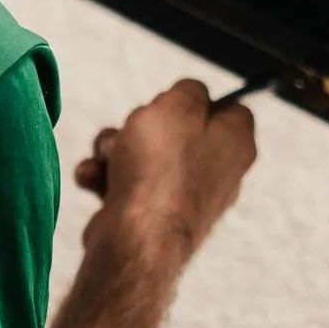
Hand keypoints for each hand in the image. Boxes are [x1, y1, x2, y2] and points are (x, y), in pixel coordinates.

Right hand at [76, 78, 257, 266]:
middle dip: (142, 125)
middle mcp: (218, 173)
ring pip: (145, 156)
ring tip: (106, 157)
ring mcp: (185, 199)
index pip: (229, 108)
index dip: (196, 99)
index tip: (171, 100)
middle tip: (133, 130)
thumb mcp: (178, 104)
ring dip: (115, 150)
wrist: (135, 238)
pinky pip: (128, 185)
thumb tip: (190, 96)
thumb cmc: (160, 169)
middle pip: (178, 131)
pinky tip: (92, 179)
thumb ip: (190, 89)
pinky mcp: (154, 218)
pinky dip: (106, 179)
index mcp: (237, 143)